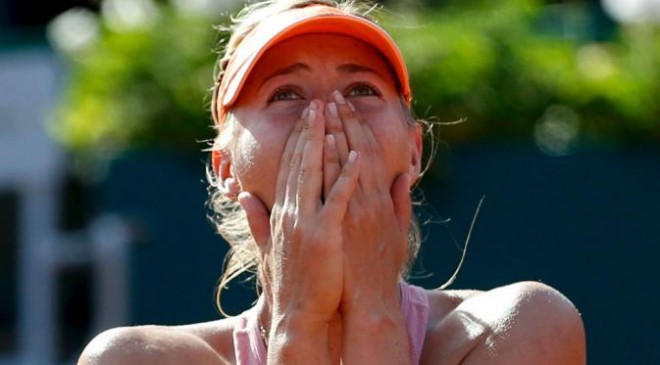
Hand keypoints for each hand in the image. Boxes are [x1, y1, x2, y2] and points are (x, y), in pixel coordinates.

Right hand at [239, 100, 360, 323]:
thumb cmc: (289, 281)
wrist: (298, 313)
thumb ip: (257, 219)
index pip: (288, 168)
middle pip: (300, 162)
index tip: (305, 118)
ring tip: (333, 114)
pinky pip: (339, 199)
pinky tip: (357, 155)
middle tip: (318, 103)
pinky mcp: (325, 234)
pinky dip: (347, 176)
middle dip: (309, 130)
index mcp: (280, 212)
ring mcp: (307, 222)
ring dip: (324, 141)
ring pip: (315, 172)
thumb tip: (244, 196)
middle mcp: (290, 211)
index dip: (297, 140)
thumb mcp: (267, 246)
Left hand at [324, 91, 410, 314]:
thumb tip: (403, 179)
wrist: (370, 299)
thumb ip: (400, 203)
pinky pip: (337, 187)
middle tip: (332, 96)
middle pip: (357, 151)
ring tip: (323, 109)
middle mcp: (369, 200)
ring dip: (334, 134)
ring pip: (345, 164)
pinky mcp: (343, 223)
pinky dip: (332, 164)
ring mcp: (355, 210)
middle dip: (344, 122)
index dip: (357, 128)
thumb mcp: (397, 232)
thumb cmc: (381, 268)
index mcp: (380, 199)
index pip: (369, 153)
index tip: (345, 107)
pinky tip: (325, 143)